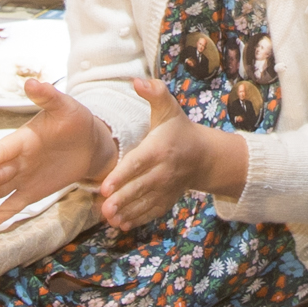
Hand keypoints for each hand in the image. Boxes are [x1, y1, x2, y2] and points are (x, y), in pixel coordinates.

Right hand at [0, 76, 119, 227]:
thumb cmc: (75, 120)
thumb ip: (48, 97)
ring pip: (1, 189)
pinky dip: (3, 213)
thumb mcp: (65, 107)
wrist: (90, 143)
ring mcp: (24, 176)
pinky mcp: (33, 191)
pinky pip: (16, 203)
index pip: (2, 150)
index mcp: (23, 138)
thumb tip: (31, 82)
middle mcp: (18, 159)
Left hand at [100, 76, 235, 227]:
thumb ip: (154, 93)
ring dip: (127, 212)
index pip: (138, 164)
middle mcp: (163, 171)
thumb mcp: (168, 108)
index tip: (105, 186)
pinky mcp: (167, 200)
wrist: (203, 156)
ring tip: (109, 219)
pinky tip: (122, 225)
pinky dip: (138, 219)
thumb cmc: (178, 130)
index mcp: (159, 149)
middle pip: (140, 187)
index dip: (122, 176)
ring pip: (144, 203)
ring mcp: (166, 188)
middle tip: (104, 208)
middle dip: (122, 199)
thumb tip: (137, 81)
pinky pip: (152, 212)